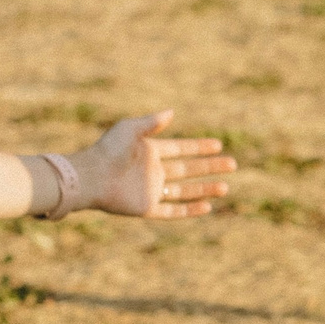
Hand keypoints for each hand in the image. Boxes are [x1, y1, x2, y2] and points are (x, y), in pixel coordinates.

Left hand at [75, 110, 231, 217]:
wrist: (92, 177)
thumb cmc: (108, 150)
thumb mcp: (130, 129)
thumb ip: (151, 122)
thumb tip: (172, 112)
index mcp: (150, 152)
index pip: (181, 149)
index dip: (200, 147)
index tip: (218, 145)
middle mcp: (153, 172)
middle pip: (188, 170)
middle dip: (210, 167)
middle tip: (232, 164)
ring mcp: (151, 191)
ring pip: (184, 191)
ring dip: (205, 189)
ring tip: (226, 188)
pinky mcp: (147, 208)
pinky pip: (172, 211)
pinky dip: (190, 210)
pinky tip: (207, 207)